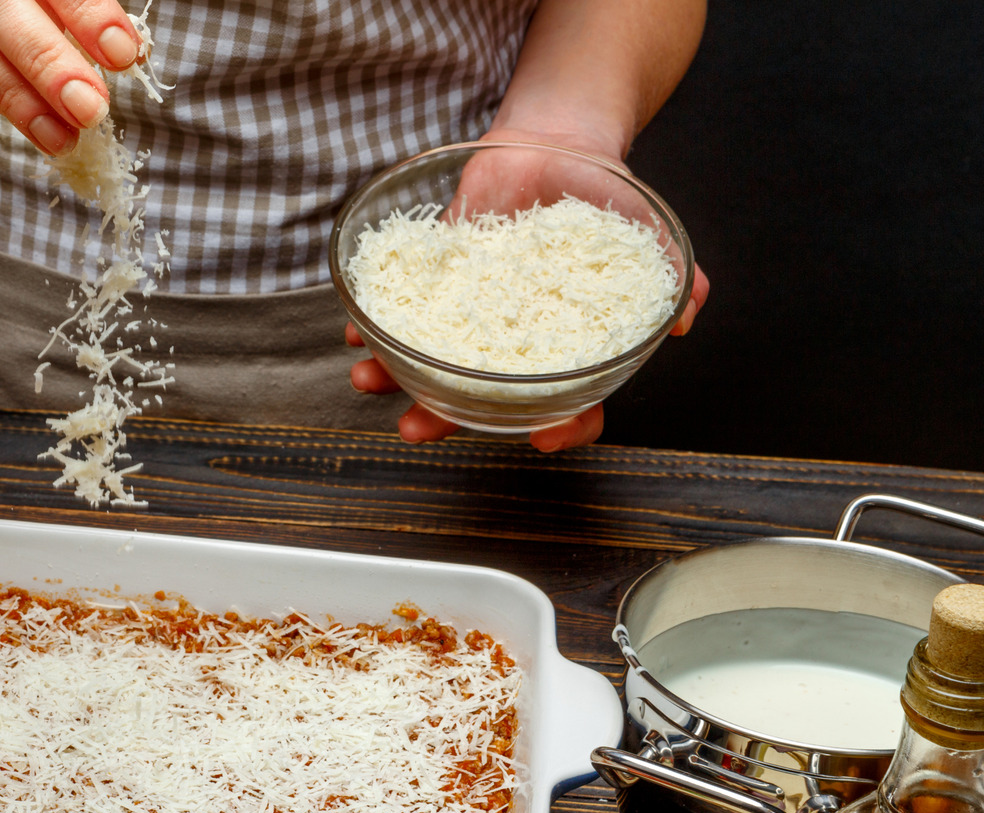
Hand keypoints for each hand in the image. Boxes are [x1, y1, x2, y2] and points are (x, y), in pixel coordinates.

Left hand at [347, 128, 710, 451]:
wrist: (558, 144)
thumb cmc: (608, 200)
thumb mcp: (647, 237)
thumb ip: (673, 279)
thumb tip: (686, 316)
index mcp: (566, 346)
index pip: (571, 404)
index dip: (561, 427)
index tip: (540, 437)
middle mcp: (512, 341)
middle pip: (479, 396)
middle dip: (443, 417)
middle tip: (416, 427)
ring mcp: (470, 312)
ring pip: (429, 360)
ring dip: (393, 374)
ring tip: (367, 377)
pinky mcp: (438, 277)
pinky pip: (401, 308)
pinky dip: (374, 323)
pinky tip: (355, 331)